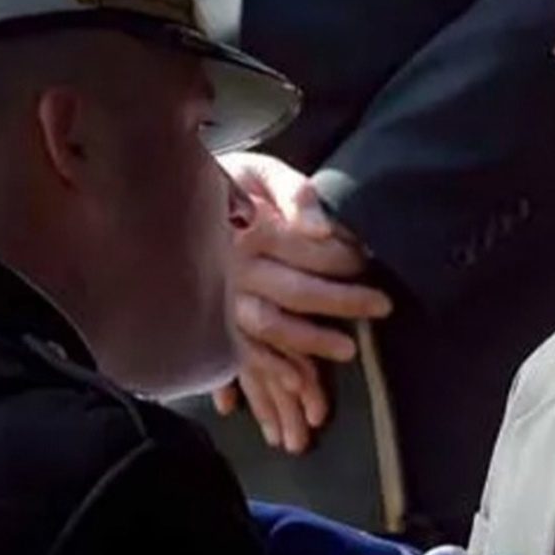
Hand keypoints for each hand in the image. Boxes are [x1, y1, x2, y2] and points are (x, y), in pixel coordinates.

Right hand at [216, 152, 392, 452]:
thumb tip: (320, 229)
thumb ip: (294, 193)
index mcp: (251, 230)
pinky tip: (298, 382)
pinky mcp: (213, 319)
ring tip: (349, 350)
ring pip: (271, 327)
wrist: (169, 202)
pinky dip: (270, 368)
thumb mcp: (261, 171)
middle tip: (384, 306)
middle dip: (344, 301)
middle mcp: (234, 268)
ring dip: (311, 341)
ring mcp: (221, 298)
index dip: (346, 258)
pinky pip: (242, 351)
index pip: (310, 251)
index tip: (369, 259)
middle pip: (297, 292)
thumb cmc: (229, 184)